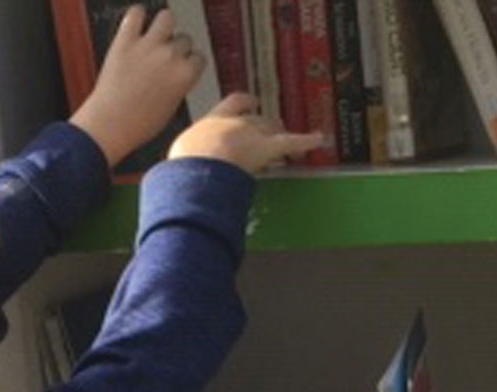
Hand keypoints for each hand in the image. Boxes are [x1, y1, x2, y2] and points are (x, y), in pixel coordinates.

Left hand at [71, 6, 205, 166]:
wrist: (110, 124)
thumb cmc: (138, 124)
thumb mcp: (172, 107)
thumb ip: (179, 85)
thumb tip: (177, 76)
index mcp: (186, 75)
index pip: (199, 57)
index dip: (191, 62)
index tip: (185, 64)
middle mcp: (171, 56)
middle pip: (184, 39)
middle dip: (178, 47)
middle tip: (167, 56)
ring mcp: (148, 45)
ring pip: (167, 17)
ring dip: (164, 25)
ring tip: (157, 33)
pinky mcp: (125, 40)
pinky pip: (136, 13)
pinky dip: (137, 15)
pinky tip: (136, 22)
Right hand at [169, 94, 323, 172]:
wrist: (197, 167)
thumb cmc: (185, 166)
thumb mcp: (181, 160)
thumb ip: (187, 164)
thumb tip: (177, 181)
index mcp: (210, 122)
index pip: (230, 106)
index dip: (241, 105)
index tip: (247, 104)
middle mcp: (233, 122)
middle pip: (254, 118)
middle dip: (264, 123)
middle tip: (271, 127)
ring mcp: (252, 133)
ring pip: (271, 127)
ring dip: (279, 132)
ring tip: (288, 137)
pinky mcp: (267, 147)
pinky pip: (292, 142)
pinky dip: (307, 140)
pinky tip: (319, 138)